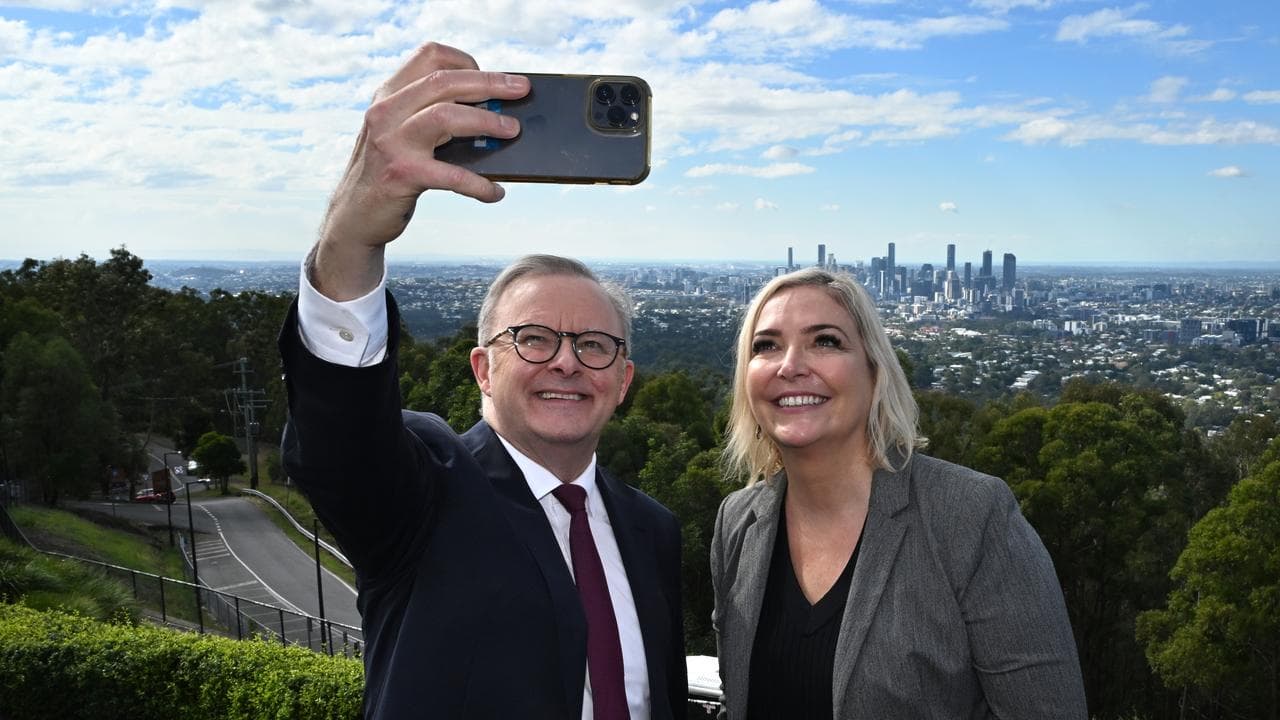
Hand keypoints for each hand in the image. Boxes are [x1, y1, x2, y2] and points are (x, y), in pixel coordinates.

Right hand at [313, 42, 528, 298]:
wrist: (354, 217)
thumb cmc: (391, 173)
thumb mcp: (402, 134)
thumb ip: (432, 116)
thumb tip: (493, 110)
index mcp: (388, 95)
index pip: (429, 56)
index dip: (465, 61)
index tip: (491, 76)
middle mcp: (385, 111)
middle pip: (444, 82)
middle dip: (490, 83)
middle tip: (522, 90)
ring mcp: (391, 141)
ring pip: (446, 116)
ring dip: (486, 121)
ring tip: (513, 130)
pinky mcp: (401, 174)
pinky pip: (451, 174)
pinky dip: (479, 183)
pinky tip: (495, 192)